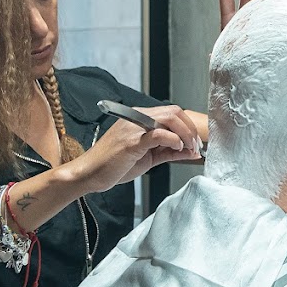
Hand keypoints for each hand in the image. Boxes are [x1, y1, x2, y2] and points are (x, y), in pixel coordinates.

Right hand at [69, 105, 202, 192]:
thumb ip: (169, 151)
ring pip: (169, 118)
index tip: (196, 142)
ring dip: (186, 134)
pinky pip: (158, 133)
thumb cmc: (114, 165)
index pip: (172, 112)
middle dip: (191, 129)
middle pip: (174, 112)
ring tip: (189, 148)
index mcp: (139, 118)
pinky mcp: (131, 141)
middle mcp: (136, 117)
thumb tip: (191, 150)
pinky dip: (173, 139)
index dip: (188, 126)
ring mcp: (133, 127)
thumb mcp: (148, 157)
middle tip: (196, 146)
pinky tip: (177, 148)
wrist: (90, 174)